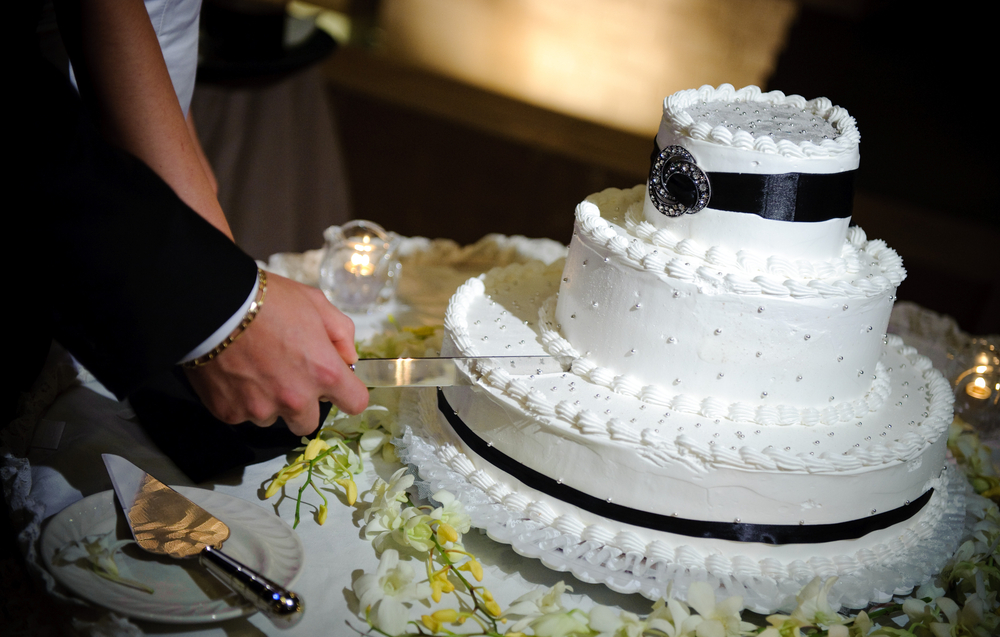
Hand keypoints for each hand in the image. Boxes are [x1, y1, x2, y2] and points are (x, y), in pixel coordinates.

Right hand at [184, 274, 368, 435]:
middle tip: (287, 375)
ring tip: (255, 369)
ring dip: (270, 401)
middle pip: (309, 422)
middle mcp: (296, 399)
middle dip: (303, 403)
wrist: (213, 306)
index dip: (347, 393)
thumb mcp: (316, 303)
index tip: (336, 385)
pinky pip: (243, 414)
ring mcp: (261, 409)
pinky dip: (241, 399)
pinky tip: (234, 373)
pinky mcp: (230, 413)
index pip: (355, 404)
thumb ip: (341, 334)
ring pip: (273, 418)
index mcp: (324, 372)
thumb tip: (348, 359)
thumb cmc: (269, 300)